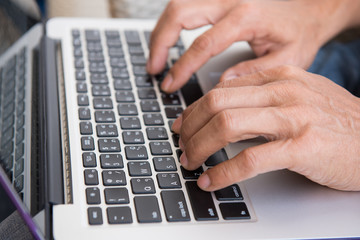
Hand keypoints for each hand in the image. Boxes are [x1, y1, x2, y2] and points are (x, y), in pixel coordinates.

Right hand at [147, 0, 359, 92]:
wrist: (312, 8)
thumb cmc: (301, 32)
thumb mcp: (288, 59)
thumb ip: (253, 72)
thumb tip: (221, 85)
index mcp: (247, 17)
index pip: (203, 43)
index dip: (182, 66)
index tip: (169, 84)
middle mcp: (231, 0)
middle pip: (180, 12)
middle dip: (159, 42)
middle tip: (153, 69)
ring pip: (178, 4)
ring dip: (161, 30)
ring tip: (155, 56)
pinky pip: (187, 4)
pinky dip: (172, 22)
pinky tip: (169, 38)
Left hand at [172, 65, 359, 190]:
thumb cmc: (336, 121)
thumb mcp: (299, 94)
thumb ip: (262, 94)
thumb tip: (223, 102)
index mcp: (280, 77)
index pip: (221, 89)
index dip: (194, 109)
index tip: (182, 125)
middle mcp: (284, 92)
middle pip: (217, 105)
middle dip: (190, 128)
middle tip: (182, 145)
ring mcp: (293, 118)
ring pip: (227, 126)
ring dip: (200, 147)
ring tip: (189, 162)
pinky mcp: (302, 148)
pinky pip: (249, 159)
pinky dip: (223, 172)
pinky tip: (211, 181)